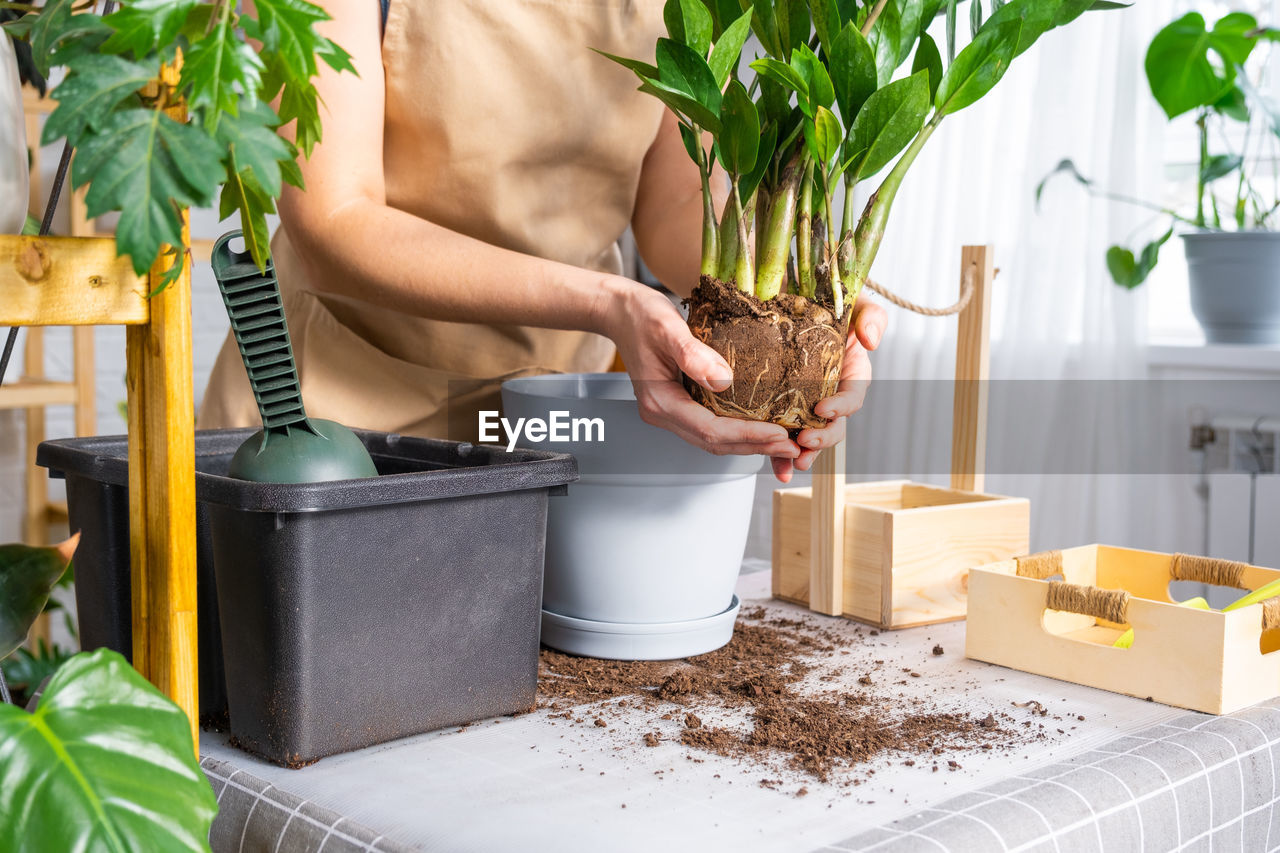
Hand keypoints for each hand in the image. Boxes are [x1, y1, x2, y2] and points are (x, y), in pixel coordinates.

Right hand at [601, 280, 802, 461]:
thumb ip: (692, 354)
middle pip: (714, 443)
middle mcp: (664, 414)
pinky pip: (712, 425)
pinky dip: (738, 430)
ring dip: (750, 443)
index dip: (747, 435)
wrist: (622, 312)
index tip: (779, 434)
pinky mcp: (680, 404)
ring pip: (714, 439)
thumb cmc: (641, 316)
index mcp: (660, 402)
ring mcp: (671, 412)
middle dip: (755, 446)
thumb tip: (724, 379)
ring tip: (784, 443)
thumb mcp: (666, 327)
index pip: (709, 430)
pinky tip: (761, 426)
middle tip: (792, 448)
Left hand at [770, 293, 886, 483]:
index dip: (842, 407)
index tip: (823, 409)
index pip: (853, 396)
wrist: (786, 294)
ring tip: (791, 464)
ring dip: (802, 454)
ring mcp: (805, 402)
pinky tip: (776, 470)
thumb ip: (870, 315)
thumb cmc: (825, 298)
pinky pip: (782, 434)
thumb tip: (871, 341)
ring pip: (809, 435)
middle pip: (833, 425)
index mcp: (850, 372)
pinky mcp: (781, 406)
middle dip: (822, 439)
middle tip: (804, 443)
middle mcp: (831, 392)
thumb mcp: (853, 299)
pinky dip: (780, 455)